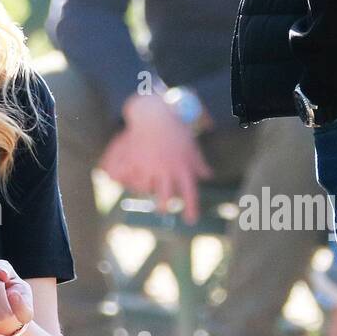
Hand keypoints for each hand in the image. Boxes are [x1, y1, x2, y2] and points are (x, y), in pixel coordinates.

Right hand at [109, 94, 213, 223]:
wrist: (155, 115)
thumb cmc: (176, 130)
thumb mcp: (191, 147)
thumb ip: (199, 164)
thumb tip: (208, 176)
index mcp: (183, 166)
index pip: (189, 192)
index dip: (191, 208)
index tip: (190, 221)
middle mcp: (166, 168)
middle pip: (164, 196)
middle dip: (163, 207)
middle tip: (162, 209)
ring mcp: (149, 165)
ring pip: (145, 188)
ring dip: (146, 188)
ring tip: (146, 184)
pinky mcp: (134, 161)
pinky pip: (130, 178)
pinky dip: (128, 180)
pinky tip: (129, 177)